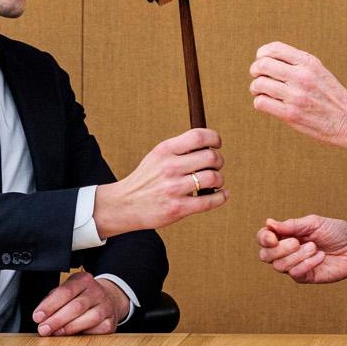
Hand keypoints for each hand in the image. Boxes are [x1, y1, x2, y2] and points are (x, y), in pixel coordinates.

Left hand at [31, 270, 128, 335]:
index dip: (50, 305)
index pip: (66, 291)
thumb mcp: (66, 292)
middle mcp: (97, 291)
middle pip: (77, 306)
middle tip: (44, 329)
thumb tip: (40, 317)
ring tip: (56, 333)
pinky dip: (85, 333)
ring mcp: (106, 306)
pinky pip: (99, 329)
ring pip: (90, 318)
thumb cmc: (80, 297)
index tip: (38, 317)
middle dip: (57, 319)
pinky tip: (75, 335)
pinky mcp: (111, 321)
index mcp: (83, 280)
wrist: (108, 299)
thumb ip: (53, 301)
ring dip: (70, 328)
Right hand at [95, 128, 226, 238]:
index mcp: (165, 150)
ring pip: (213, 178)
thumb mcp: (157, 157)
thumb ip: (180, 149)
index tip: (217, 144)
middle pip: (210, 157)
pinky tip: (222, 194)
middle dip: (219, 161)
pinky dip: (221, 197)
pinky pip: (210, 201)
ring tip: (214, 182)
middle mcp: (169, 167)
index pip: (198, 137)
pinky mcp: (178, 208)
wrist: (124, 205)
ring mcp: (174, 189)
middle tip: (215, 166)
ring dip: (219, 179)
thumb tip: (210, 144)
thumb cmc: (146, 179)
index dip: (214, 138)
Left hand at [250, 42, 346, 160]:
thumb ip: (296, 63)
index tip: (263, 62)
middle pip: (262, 65)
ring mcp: (296, 96)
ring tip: (262, 92)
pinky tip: (268, 104)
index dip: (262, 54)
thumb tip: (264, 60)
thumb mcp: (318, 71)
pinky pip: (261, 103)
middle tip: (259, 77)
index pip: (273, 49)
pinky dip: (260, 102)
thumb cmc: (331, 96)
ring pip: (259, 84)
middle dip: (255, 70)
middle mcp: (302, 77)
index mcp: (309, 63)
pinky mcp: (291, 115)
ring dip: (256, 88)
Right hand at [256, 215, 346, 283]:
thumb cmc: (336, 232)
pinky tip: (320, 257)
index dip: (263, 238)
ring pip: (279, 266)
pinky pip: (295, 274)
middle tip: (298, 242)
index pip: (263, 238)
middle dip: (280, 249)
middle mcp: (286, 251)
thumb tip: (268, 223)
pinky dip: (307, 264)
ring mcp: (294, 265)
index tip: (272, 237)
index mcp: (286, 235)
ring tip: (314, 247)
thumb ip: (291, 225)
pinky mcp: (305, 277)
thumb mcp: (314, 223)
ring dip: (297, 255)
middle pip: (266, 255)